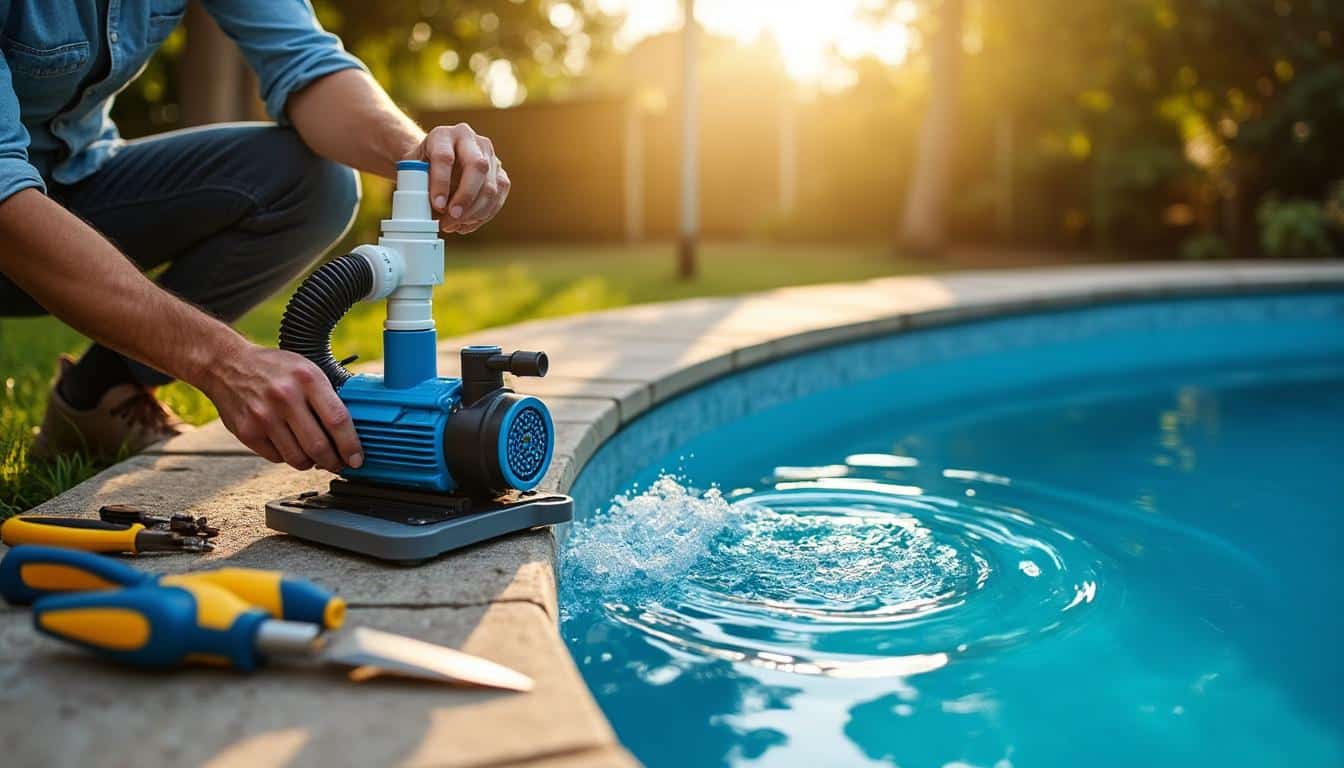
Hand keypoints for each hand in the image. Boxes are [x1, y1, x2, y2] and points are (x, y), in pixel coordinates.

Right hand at [200, 343, 362, 472]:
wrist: (227, 364)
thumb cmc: (274, 369)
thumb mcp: (307, 370)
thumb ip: (328, 397)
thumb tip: (351, 432)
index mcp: (307, 379)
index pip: (337, 420)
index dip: (351, 445)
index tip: (357, 459)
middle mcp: (285, 398)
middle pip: (319, 446)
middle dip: (333, 462)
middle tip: (338, 464)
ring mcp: (263, 416)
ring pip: (298, 458)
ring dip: (311, 463)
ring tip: (315, 457)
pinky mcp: (247, 431)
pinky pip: (277, 458)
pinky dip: (288, 457)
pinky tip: (290, 446)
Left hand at [407, 123, 509, 234]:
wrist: (437, 159)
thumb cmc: (423, 166)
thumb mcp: (412, 170)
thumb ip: (417, 185)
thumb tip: (426, 211)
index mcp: (443, 135)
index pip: (445, 157)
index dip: (442, 183)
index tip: (437, 205)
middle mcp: (470, 139)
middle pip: (477, 166)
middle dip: (466, 197)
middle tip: (453, 217)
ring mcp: (489, 154)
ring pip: (491, 185)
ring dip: (475, 212)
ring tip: (455, 225)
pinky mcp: (500, 172)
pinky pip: (499, 196)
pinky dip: (484, 214)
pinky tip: (467, 223)